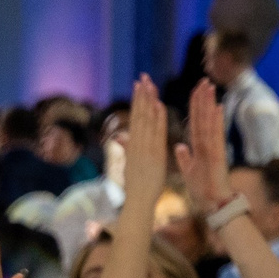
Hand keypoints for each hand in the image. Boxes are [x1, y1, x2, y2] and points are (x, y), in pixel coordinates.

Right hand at [120, 75, 169, 202]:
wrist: (139, 201)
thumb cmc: (135, 186)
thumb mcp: (130, 164)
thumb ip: (127, 148)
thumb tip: (119, 136)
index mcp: (133, 144)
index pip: (135, 118)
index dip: (137, 101)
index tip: (138, 85)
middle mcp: (138, 144)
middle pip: (140, 115)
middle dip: (142, 95)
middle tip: (143, 76)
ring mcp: (146, 148)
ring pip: (147, 120)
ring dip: (148, 101)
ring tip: (149, 83)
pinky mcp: (154, 154)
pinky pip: (157, 132)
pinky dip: (157, 118)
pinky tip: (158, 104)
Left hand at [175, 80, 230, 216]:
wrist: (212, 207)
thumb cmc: (203, 191)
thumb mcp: (189, 172)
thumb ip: (185, 158)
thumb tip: (179, 146)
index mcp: (200, 148)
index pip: (196, 123)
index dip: (195, 106)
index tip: (195, 90)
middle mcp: (208, 145)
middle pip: (204, 118)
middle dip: (203, 99)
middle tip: (204, 80)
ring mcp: (214, 150)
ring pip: (210, 123)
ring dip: (210, 105)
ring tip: (210, 88)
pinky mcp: (218, 157)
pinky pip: (216, 137)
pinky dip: (217, 123)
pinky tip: (218, 108)